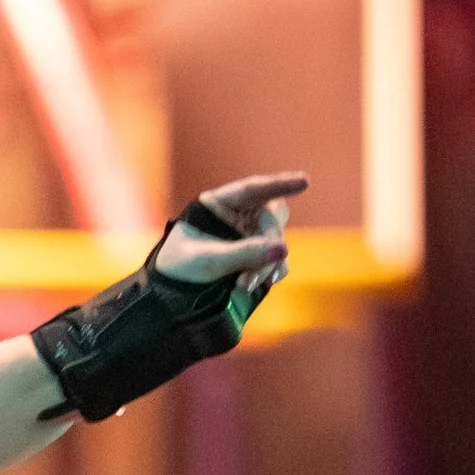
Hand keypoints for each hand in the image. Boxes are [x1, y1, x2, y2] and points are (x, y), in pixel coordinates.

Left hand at [158, 170, 307, 288]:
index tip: (303, 181)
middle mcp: (239, 214)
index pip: (253, 189)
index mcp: (219, 203)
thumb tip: (284, 249)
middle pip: (271, 217)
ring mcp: (249, 233)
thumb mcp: (208, 261)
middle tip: (255, 273)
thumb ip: (243, 254)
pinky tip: (263, 283)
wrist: (170, 293)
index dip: (279, 184)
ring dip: (268, 263)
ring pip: (276, 240)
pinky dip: (272, 270)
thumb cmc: (181, 267)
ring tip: (245, 285)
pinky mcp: (256, 254)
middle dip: (268, 244)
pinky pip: (276, 258)